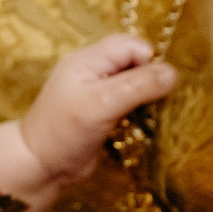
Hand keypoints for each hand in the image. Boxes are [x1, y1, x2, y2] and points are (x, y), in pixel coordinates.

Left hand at [17, 33, 178, 182]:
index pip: (131, 44)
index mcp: (88, 60)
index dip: (148, 60)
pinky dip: (141, 111)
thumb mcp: (101, 105)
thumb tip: (173, 73)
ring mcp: (98, 92)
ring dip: (148, 96)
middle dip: (151, 77)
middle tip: (153, 102)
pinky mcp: (104, 113)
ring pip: (135, 82)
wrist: (39, 167)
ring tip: (147, 114)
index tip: (154, 86)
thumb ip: (137, 86)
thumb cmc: (63, 132)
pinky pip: (131, 102)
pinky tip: (141, 125)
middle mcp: (93, 71)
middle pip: (135, 61)